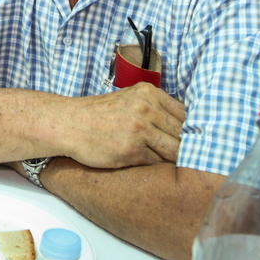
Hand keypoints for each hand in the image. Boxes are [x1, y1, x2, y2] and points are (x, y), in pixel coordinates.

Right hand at [59, 83, 185, 168]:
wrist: (68, 124)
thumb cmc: (98, 115)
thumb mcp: (128, 99)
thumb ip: (154, 108)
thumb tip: (184, 126)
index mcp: (148, 93)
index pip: (184, 115)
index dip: (190, 131)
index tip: (192, 142)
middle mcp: (146, 108)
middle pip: (182, 134)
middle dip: (185, 147)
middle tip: (187, 158)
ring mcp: (139, 129)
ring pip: (174, 151)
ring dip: (173, 160)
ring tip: (174, 166)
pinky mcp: (131, 150)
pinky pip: (157, 163)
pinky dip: (157, 167)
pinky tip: (151, 166)